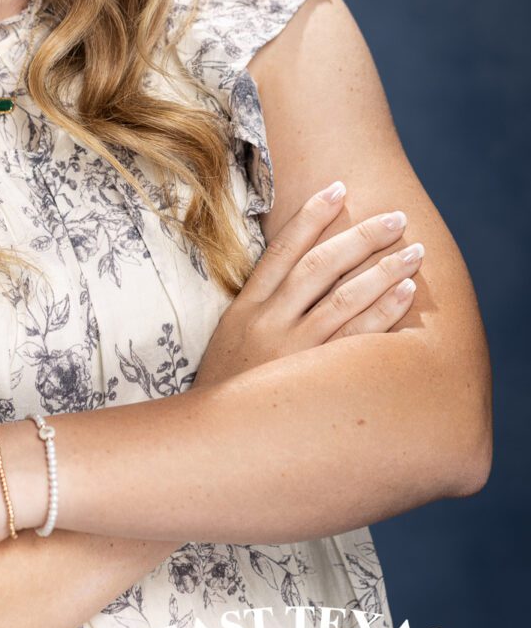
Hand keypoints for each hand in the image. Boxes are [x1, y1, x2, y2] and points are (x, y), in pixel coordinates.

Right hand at [195, 182, 423, 388]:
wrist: (214, 440)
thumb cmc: (231, 385)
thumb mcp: (233, 336)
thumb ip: (262, 304)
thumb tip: (299, 267)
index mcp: (247, 306)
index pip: (282, 249)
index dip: (311, 216)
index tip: (339, 188)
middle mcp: (270, 322)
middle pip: (320, 266)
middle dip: (360, 237)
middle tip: (395, 217)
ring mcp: (294, 351)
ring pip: (344, 298)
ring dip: (382, 270)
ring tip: (413, 250)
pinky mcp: (314, 379)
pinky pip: (356, 339)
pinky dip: (383, 312)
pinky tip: (405, 293)